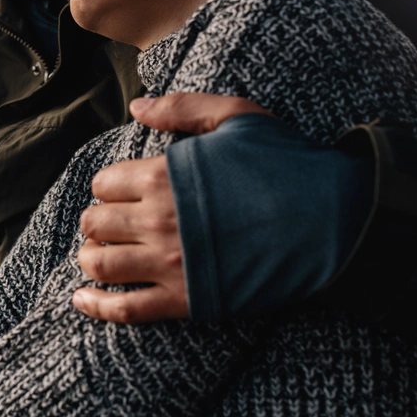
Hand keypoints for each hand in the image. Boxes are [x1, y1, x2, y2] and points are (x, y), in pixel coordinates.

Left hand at [71, 93, 272, 324]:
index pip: (105, 183)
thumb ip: (182, 108)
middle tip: (112, 223)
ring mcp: (171, 263)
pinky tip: (82, 299)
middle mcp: (159, 219)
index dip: (110, 185)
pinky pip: (126, 309)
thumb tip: (136, 107)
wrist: (334, 219)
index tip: (124, 191)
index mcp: (164, 174)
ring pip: (100, 264)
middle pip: (95, 223)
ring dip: (92, 258)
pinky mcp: (188, 300)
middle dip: (98, 220)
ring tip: (100, 253)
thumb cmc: (287, 163)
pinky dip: (97, 306)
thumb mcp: (237, 117)